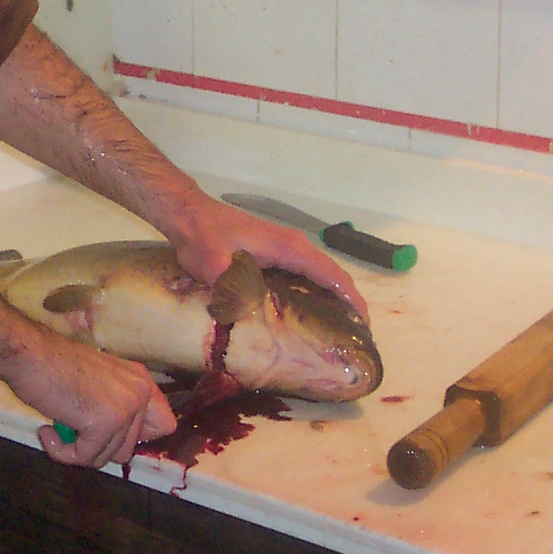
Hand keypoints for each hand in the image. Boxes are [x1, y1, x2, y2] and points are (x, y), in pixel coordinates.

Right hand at [5, 333, 175, 468]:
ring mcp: (124, 408)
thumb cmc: (53, 364)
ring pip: (108, 457)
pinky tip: (47, 433)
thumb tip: (117, 440)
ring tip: (57, 429)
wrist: (29, 354)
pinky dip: (62, 453)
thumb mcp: (98, 380)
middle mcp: (139, 393)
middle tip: (74, 430)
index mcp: (140, 380)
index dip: (136, 438)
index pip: (164, 425)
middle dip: (99, 446)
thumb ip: (115, 403)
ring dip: (78, 450)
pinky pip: (85, 458)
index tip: (108, 434)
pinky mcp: (103, 423)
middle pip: (129, 449)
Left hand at [162, 191, 367, 315]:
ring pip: (319, 277)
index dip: (351, 299)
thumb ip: (231, 289)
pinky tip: (307, 316)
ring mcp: (285, 249)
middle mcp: (295, 247)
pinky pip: (304, 276)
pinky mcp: (275, 254)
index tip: (363, 325)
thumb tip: (245, 317)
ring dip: (332, 300)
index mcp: (290, 248)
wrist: (189, 214)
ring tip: (336, 332)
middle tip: (352, 339)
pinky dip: (314, 294)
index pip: (331, 275)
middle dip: (347, 304)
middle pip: (332, 277)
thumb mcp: (214, 266)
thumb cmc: (203, 237)